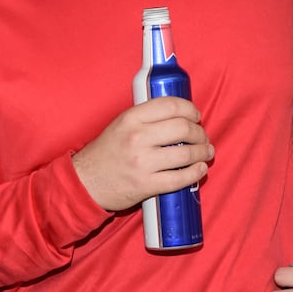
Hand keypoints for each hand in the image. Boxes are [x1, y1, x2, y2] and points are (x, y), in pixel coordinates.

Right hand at [71, 97, 212, 212]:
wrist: (85, 182)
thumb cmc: (106, 152)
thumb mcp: (120, 125)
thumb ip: (146, 118)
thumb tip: (179, 115)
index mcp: (131, 118)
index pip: (170, 106)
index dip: (190, 109)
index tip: (196, 116)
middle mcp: (137, 138)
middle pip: (183, 128)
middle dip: (200, 132)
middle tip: (203, 137)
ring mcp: (142, 163)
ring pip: (186, 153)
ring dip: (203, 152)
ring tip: (206, 152)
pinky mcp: (146, 185)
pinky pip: (179, 179)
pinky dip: (195, 173)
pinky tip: (200, 169)